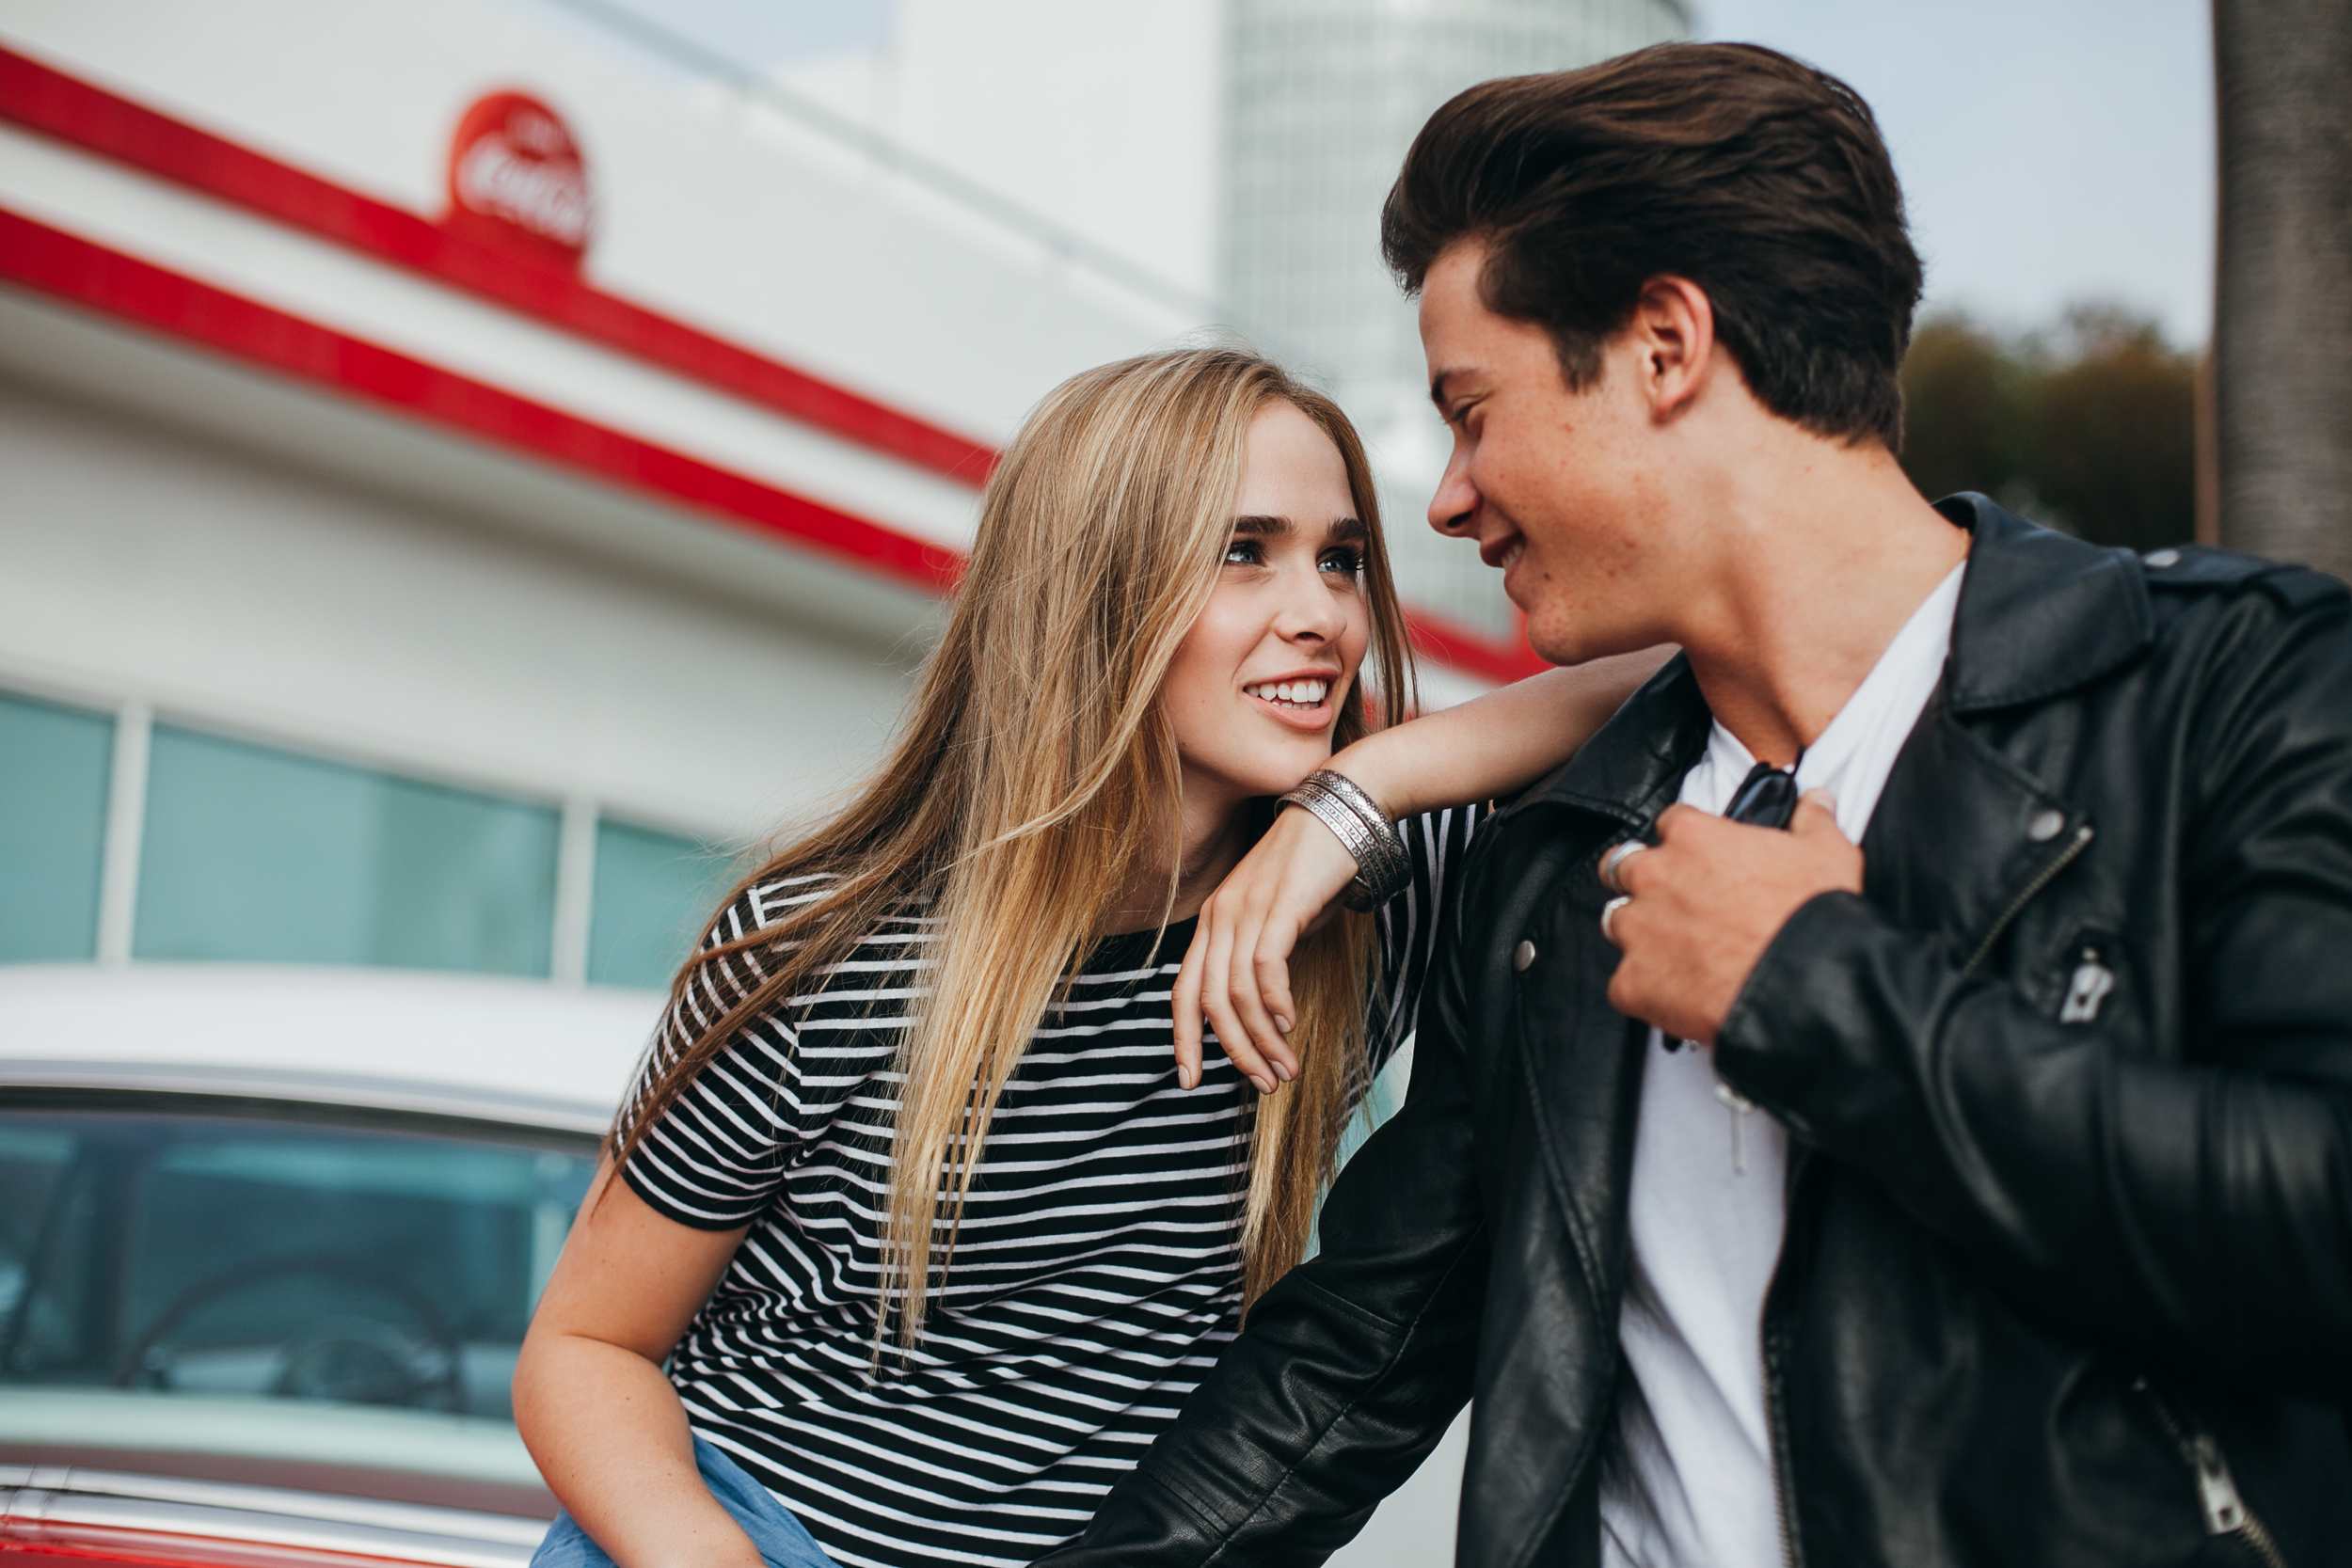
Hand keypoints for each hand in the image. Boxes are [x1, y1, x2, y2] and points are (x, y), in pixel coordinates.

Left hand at [1172, 805, 1358, 1092]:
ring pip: (1239, 993)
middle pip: (1209, 1002)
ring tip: (1286, 1068)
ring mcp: (1246, 909)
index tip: (1191, 1080)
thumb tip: (1270, 1007)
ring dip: (1263, 1039)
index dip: (1184, 1038)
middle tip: (1265, 1083)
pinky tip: (1291, 1023)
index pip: (1184, 990)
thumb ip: (1266, 957)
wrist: (1345, 812)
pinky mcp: (1279, 905)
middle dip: (1235, 1052)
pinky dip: (1275, 1001)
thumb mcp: (1281, 918)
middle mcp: (1220, 916)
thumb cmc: (1317, 870)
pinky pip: (1266, 966)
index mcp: (1213, 922)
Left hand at [1604, 790, 1861, 1044]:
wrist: (1804, 987)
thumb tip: (1817, 802)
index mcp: (1693, 838)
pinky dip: (1646, 987)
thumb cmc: (1810, 919)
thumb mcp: (1827, 853)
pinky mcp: (1633, 981)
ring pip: (1618, 921)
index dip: (1686, 841)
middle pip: (1625, 867)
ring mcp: (1638, 930)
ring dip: (1641, 932)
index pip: (1671, 823)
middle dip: (1645, 881)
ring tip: (1677, 950)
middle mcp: (1654, 878)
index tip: (1700, 857)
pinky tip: (1677, 992)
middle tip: (1677, 901)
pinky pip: (1624, 982)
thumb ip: (1813, 820)